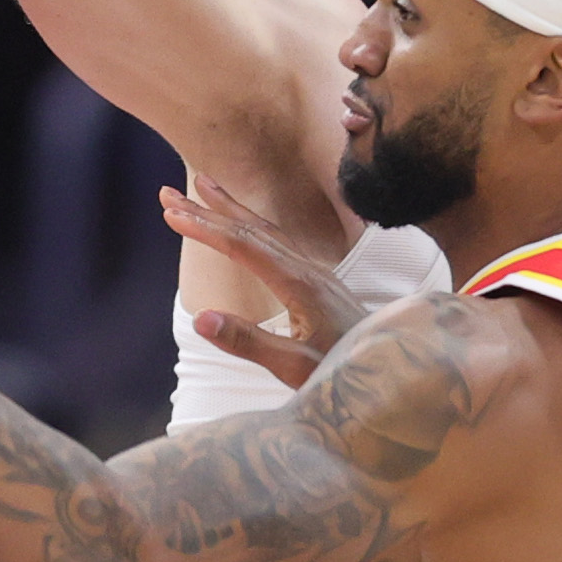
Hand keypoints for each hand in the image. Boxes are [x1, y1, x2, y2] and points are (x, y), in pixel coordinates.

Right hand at [160, 177, 369, 388]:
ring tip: (202, 187)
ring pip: (266, 230)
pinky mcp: (318, 282)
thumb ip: (249, 342)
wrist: (394, 372)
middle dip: (207, 210)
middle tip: (167, 195)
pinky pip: (278, 240)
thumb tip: (200, 318)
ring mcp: (315, 273)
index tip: (172, 215)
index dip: (206, 228)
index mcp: (300, 284)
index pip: (244, 246)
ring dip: (229, 209)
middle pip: (251, 229)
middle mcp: (308, 270)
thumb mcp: (294, 367)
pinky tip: (242, 225)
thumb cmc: (344, 373)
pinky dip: (251, 224)